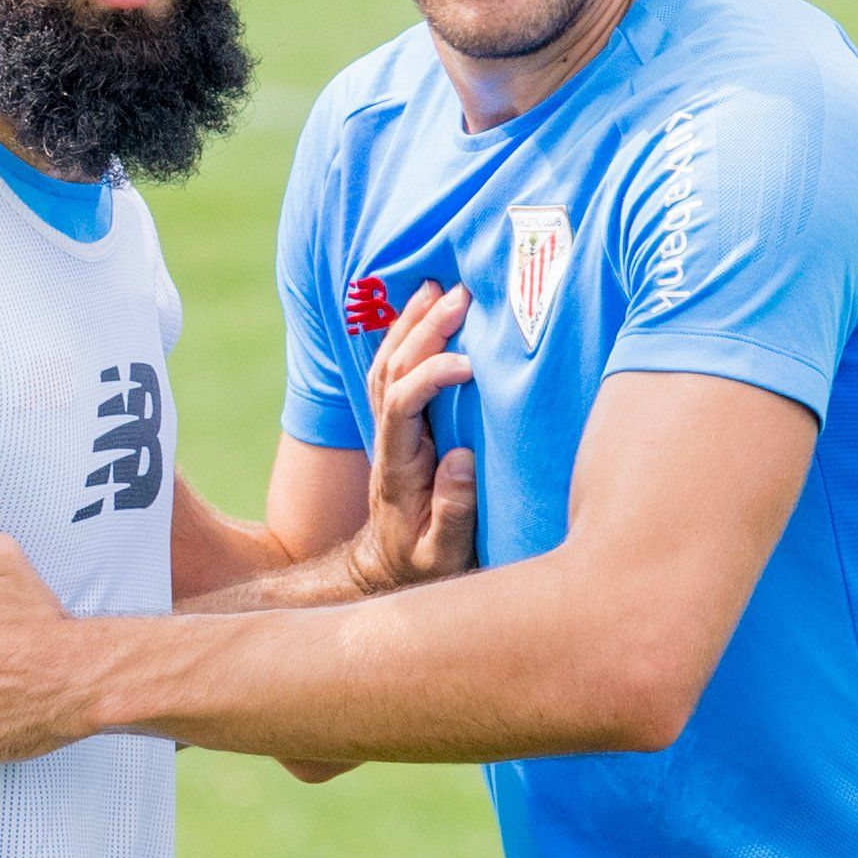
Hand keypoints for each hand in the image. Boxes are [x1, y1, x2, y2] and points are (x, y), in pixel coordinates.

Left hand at [340, 282, 476, 595]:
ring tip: (439, 287)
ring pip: (388, 364)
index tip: (470, 366)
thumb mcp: (443, 555)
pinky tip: (424, 310)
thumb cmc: (424, 565)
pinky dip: (406, 335)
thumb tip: (461, 458)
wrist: (388, 570)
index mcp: (397, 468)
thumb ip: (453, 512)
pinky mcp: (400, 426)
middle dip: (423, 330)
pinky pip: (395, 372)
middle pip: (391, 371)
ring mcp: (390, 431)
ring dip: (411, 323)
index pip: (402, 406)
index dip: (431, 377)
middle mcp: (388, 441)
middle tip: (461, 296)